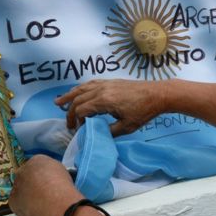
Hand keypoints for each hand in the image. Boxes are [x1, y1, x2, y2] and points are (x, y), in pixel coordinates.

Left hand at [9, 155, 82, 215]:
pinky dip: (24, 207)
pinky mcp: (12, 200)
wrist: (53, 200)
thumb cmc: (62, 186)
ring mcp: (16, 184)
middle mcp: (24, 170)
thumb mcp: (62, 172)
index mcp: (38, 160)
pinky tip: (35, 210)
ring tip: (41, 204)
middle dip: (33, 185)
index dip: (44, 177)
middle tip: (44, 194)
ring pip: (21, 190)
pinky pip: (17, 203)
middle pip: (27, 177)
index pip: (38, 167)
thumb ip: (53, 172)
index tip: (49, 184)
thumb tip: (52, 178)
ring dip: (28, 196)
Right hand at [54, 79, 168, 135]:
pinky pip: (90, 83)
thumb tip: (98, 134)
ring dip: (69, 96)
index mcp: (104, 101)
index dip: (76, 122)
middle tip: (68, 124)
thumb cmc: (143, 111)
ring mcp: (106, 84)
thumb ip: (110, 131)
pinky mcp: (111, 81)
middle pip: (78, 100)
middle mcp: (101, 90)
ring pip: (82, 89)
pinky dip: (81, 88)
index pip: (81, 111)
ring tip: (58, 102)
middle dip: (70, 112)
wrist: (157, 94)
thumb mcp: (127, 127)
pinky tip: (77, 92)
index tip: (78, 130)